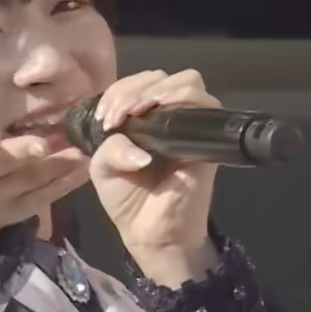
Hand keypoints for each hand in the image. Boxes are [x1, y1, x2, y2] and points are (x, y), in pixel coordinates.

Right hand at [0, 41, 91, 271]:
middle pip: (0, 163)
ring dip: (57, 163)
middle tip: (43, 143)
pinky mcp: (22, 210)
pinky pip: (47, 196)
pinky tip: (89, 163)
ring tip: (82, 145)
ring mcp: (2, 196)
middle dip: (21, 153)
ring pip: (31, 179)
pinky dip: (67, 181)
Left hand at [89, 69, 221, 283]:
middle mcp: (171, 116)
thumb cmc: (128, 200)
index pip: (139, 83)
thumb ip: (108, 144)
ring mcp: (192, 125)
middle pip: (161, 77)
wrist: (150, 234)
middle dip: (132, 89)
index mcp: (146, 118)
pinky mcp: (208, 138)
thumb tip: (134, 141)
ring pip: (186, 81)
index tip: (104, 116)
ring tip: (130, 114)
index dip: (119, 91)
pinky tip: (151, 116)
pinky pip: (203, 104)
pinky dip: (176, 99)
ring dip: (153, 91)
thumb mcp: (102, 168)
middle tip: (114, 116)